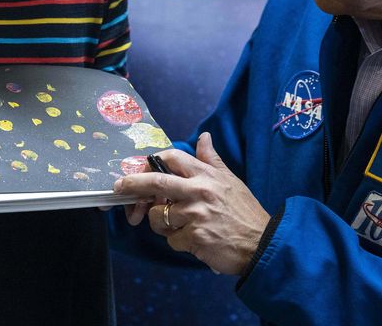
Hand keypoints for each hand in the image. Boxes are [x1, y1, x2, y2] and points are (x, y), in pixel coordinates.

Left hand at [114, 132, 270, 275]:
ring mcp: (196, 214)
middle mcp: (200, 191)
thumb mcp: (230, 180)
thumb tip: (204, 137)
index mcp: (207, 175)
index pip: (172, 158)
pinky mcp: (195, 237)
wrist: (261, 243)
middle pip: (156, 182)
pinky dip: (178, 242)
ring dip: (162, 224)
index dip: (151, 162)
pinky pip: (171, 239)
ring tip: (180, 227)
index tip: (140, 169)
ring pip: (160, 216)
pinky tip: (194, 241)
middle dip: (133, 183)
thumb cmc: (244, 212)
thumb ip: (212, 160)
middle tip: (120, 187)